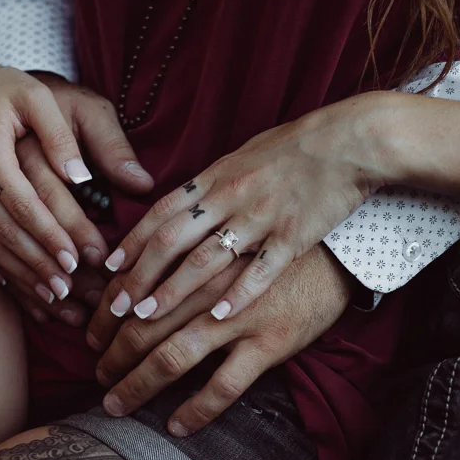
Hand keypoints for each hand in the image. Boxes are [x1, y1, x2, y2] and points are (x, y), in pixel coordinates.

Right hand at [0, 42, 96, 300]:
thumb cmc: (5, 89)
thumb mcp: (37, 96)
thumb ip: (61, 136)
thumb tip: (82, 177)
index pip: (24, 203)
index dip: (51, 234)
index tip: (79, 260)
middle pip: (6, 232)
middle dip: (39, 265)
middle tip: (71, 292)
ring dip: (22, 276)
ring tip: (54, 299)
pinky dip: (2, 270)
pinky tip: (24, 289)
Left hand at [89, 244, 352, 435]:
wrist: (339, 254)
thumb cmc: (275, 250)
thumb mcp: (227, 243)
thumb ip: (188, 261)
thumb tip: (143, 284)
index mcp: (195, 261)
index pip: (136, 292)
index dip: (106, 318)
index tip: (89, 337)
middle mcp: (209, 289)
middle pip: (143, 326)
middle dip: (111, 356)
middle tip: (95, 376)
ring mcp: (239, 318)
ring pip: (173, 355)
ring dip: (137, 384)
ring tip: (115, 404)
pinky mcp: (270, 343)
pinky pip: (224, 385)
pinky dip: (196, 409)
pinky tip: (175, 426)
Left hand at [100, 94, 383, 326]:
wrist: (352, 140)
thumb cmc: (299, 148)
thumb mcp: (245, 157)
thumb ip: (213, 185)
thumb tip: (180, 205)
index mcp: (216, 177)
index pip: (161, 213)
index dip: (132, 242)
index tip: (107, 269)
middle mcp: (230, 196)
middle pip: (172, 241)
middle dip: (139, 277)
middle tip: (114, 309)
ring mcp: (261, 217)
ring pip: (206, 258)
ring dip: (172, 290)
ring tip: (146, 318)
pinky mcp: (294, 236)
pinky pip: (261, 269)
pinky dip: (237, 294)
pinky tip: (217, 317)